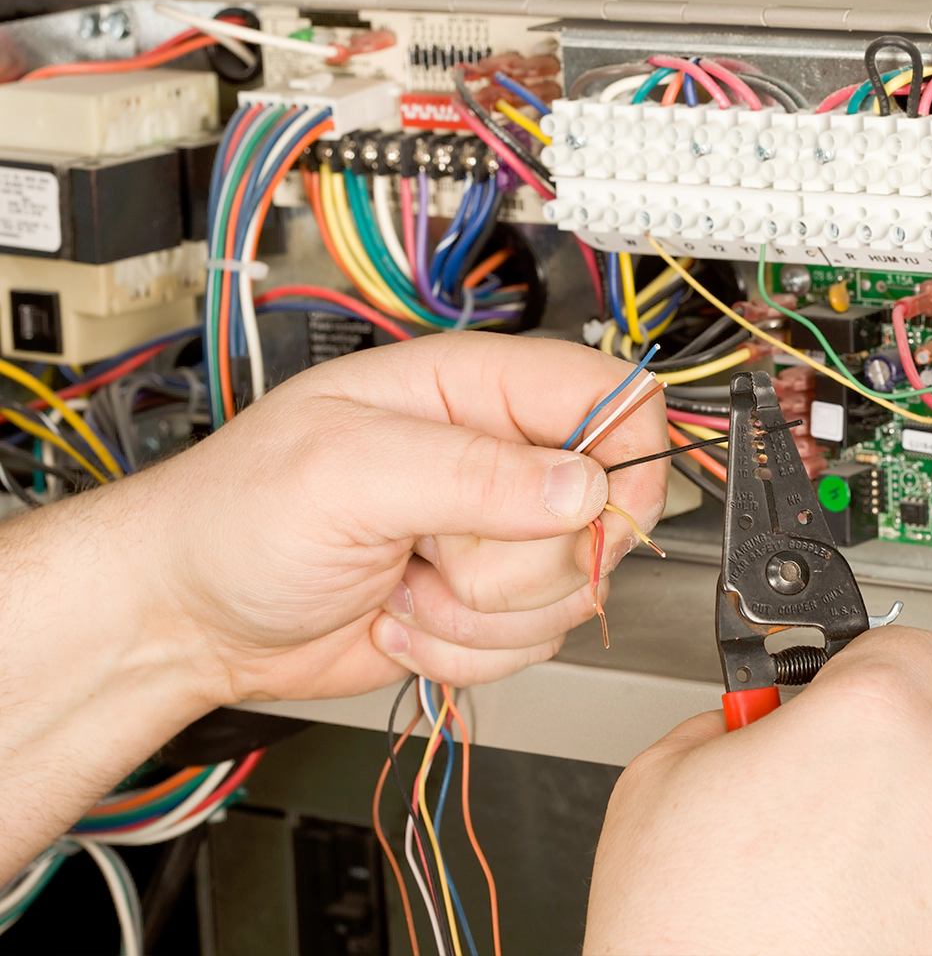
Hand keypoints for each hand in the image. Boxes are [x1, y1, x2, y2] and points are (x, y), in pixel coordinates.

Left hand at [123, 332, 667, 702]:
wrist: (197, 614)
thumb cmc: (239, 516)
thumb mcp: (345, 475)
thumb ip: (471, 473)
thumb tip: (582, 484)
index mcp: (471, 390)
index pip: (613, 397)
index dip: (625, 460)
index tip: (588, 516)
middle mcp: (495, 460)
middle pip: (601, 515)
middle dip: (514, 561)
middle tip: (432, 547)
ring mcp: (493, 536)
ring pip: (571, 591)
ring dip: (479, 613)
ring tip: (403, 578)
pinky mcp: (485, 602)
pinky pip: (532, 642)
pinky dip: (462, 651)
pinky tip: (403, 615)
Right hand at [584, 627, 931, 954]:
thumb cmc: (683, 932)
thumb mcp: (661, 775)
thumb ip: (733, 719)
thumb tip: (764, 720)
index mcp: (867, 719)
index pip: (914, 648)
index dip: (873, 669)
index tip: (853, 690)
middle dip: (878, 765)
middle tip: (811, 809)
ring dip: (907, 840)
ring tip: (826, 889)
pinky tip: (858, 931)